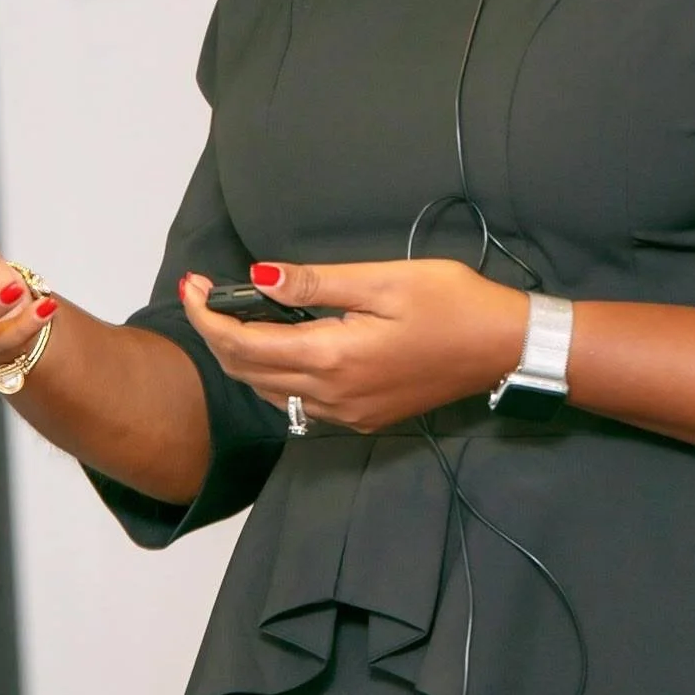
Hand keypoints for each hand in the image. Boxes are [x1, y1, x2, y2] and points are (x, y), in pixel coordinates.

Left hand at [181, 258, 528, 433]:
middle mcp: (334, 395)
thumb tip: (257, 276)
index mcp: (335, 357)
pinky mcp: (363, 417)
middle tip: (201, 292)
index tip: (192, 284)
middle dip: (216, 332)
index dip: (209, 315)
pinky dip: (271, 374)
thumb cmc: (452, 303)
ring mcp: (348, 413)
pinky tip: (274, 345)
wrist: (502, 348)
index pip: (245, 343)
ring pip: (269, 391)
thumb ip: (315, 284)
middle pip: (248, 371)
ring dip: (240, 356)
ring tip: (229, 313)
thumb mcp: (383, 280)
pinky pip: (298, 403)